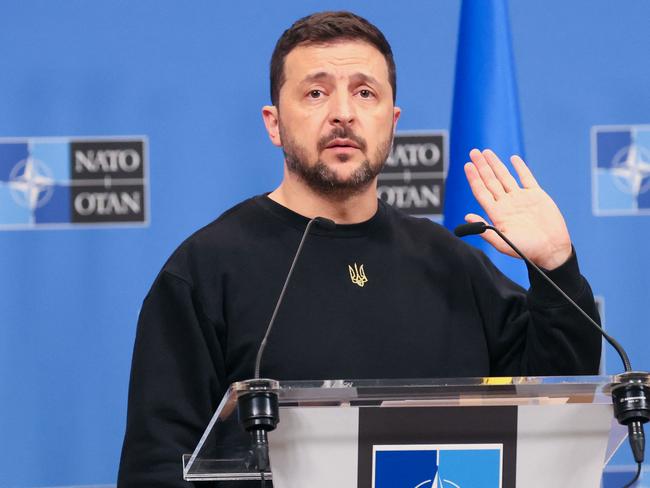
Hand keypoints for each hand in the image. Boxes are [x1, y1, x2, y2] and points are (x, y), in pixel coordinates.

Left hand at [463, 149, 571, 269]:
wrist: (551, 250)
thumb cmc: (526, 250)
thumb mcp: (502, 242)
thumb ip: (485, 229)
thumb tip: (466, 217)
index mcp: (497, 213)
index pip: (481, 192)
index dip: (474, 178)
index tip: (467, 165)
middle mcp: (506, 203)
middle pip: (490, 181)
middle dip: (481, 166)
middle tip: (473, 152)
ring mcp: (521, 198)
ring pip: (505, 177)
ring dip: (495, 164)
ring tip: (486, 152)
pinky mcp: (536, 196)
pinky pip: (527, 178)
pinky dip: (520, 168)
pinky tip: (513, 159)